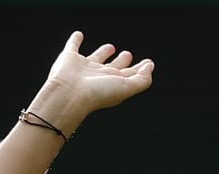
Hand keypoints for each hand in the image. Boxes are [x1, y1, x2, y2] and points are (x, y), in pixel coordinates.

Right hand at [29, 31, 153, 132]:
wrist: (69, 94)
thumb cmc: (97, 93)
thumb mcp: (126, 87)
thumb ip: (141, 80)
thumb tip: (149, 67)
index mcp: (113, 82)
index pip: (129, 75)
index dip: (140, 69)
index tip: (148, 63)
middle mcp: (99, 76)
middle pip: (113, 67)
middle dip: (122, 61)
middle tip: (128, 54)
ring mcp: (84, 67)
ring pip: (96, 57)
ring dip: (103, 52)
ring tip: (111, 47)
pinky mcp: (69, 58)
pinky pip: (73, 46)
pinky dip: (75, 40)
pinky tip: (78, 35)